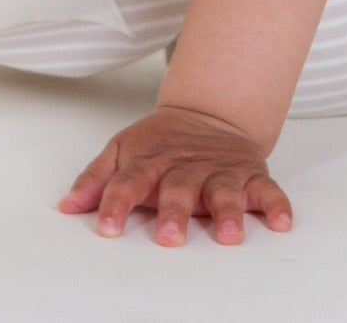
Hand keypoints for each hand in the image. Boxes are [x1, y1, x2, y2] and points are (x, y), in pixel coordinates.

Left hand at [58, 105, 292, 245]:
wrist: (208, 111)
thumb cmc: (161, 142)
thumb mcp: (123, 150)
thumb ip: (97, 179)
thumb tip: (66, 206)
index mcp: (151, 161)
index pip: (128, 181)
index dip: (115, 204)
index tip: (106, 228)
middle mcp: (185, 167)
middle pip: (177, 188)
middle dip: (173, 211)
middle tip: (168, 236)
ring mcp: (219, 170)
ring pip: (223, 190)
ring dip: (227, 211)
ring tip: (228, 234)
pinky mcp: (250, 174)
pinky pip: (267, 189)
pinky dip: (276, 204)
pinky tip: (280, 222)